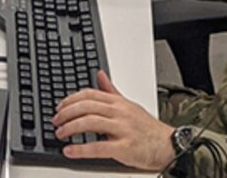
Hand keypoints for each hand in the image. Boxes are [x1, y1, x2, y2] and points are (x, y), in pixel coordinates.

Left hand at [54, 71, 174, 170]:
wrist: (171, 145)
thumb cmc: (149, 128)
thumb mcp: (129, 105)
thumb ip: (111, 91)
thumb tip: (99, 74)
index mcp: (118, 102)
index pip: (89, 95)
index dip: (70, 100)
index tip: (59, 107)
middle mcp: (119, 113)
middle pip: (86, 106)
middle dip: (66, 113)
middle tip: (55, 121)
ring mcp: (122, 129)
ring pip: (90, 122)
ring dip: (70, 127)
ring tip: (60, 133)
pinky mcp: (125, 148)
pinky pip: (99, 147)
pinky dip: (81, 149)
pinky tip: (70, 150)